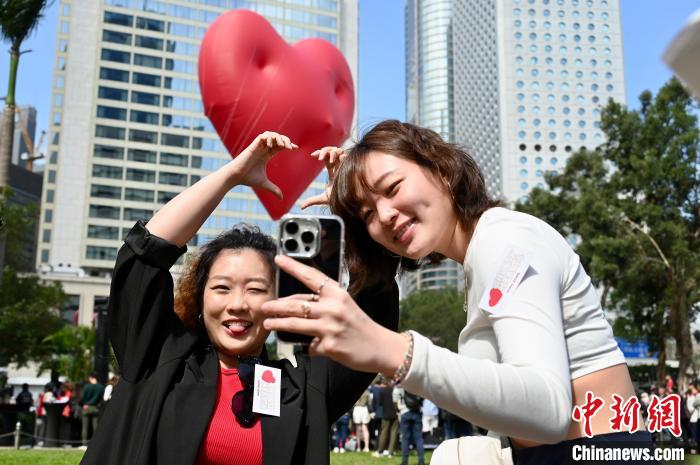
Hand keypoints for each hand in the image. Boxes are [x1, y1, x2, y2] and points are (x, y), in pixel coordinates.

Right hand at [233, 132, 296, 198]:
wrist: (236, 177)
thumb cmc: (247, 178)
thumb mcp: (264, 184)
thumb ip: (273, 189)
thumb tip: (282, 198)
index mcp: (266, 155)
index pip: (279, 146)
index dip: (288, 145)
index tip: (296, 148)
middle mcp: (263, 149)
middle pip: (277, 138)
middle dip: (286, 140)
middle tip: (291, 148)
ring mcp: (258, 146)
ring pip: (271, 134)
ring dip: (278, 137)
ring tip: (282, 146)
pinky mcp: (253, 146)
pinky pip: (263, 136)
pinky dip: (269, 138)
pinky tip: (271, 146)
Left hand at [260, 255, 406, 373]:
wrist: (380, 347)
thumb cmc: (360, 325)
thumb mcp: (345, 306)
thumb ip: (323, 302)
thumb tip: (296, 305)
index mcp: (338, 293)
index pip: (311, 276)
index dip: (293, 266)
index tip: (279, 259)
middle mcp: (333, 308)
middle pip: (296, 304)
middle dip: (276, 305)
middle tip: (264, 305)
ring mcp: (330, 327)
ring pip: (294, 324)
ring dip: (277, 323)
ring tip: (268, 323)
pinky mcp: (328, 346)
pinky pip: (308, 345)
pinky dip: (306, 346)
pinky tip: (308, 346)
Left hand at [301, 146, 346, 208]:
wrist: (348, 201)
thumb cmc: (339, 199)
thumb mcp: (322, 199)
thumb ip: (312, 201)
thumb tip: (302, 207)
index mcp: (333, 171)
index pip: (326, 158)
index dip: (320, 153)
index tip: (312, 155)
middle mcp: (338, 166)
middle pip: (331, 151)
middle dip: (324, 151)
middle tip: (318, 157)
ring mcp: (344, 165)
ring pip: (338, 150)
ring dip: (331, 152)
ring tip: (327, 160)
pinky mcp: (348, 165)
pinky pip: (344, 154)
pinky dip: (339, 154)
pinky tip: (334, 161)